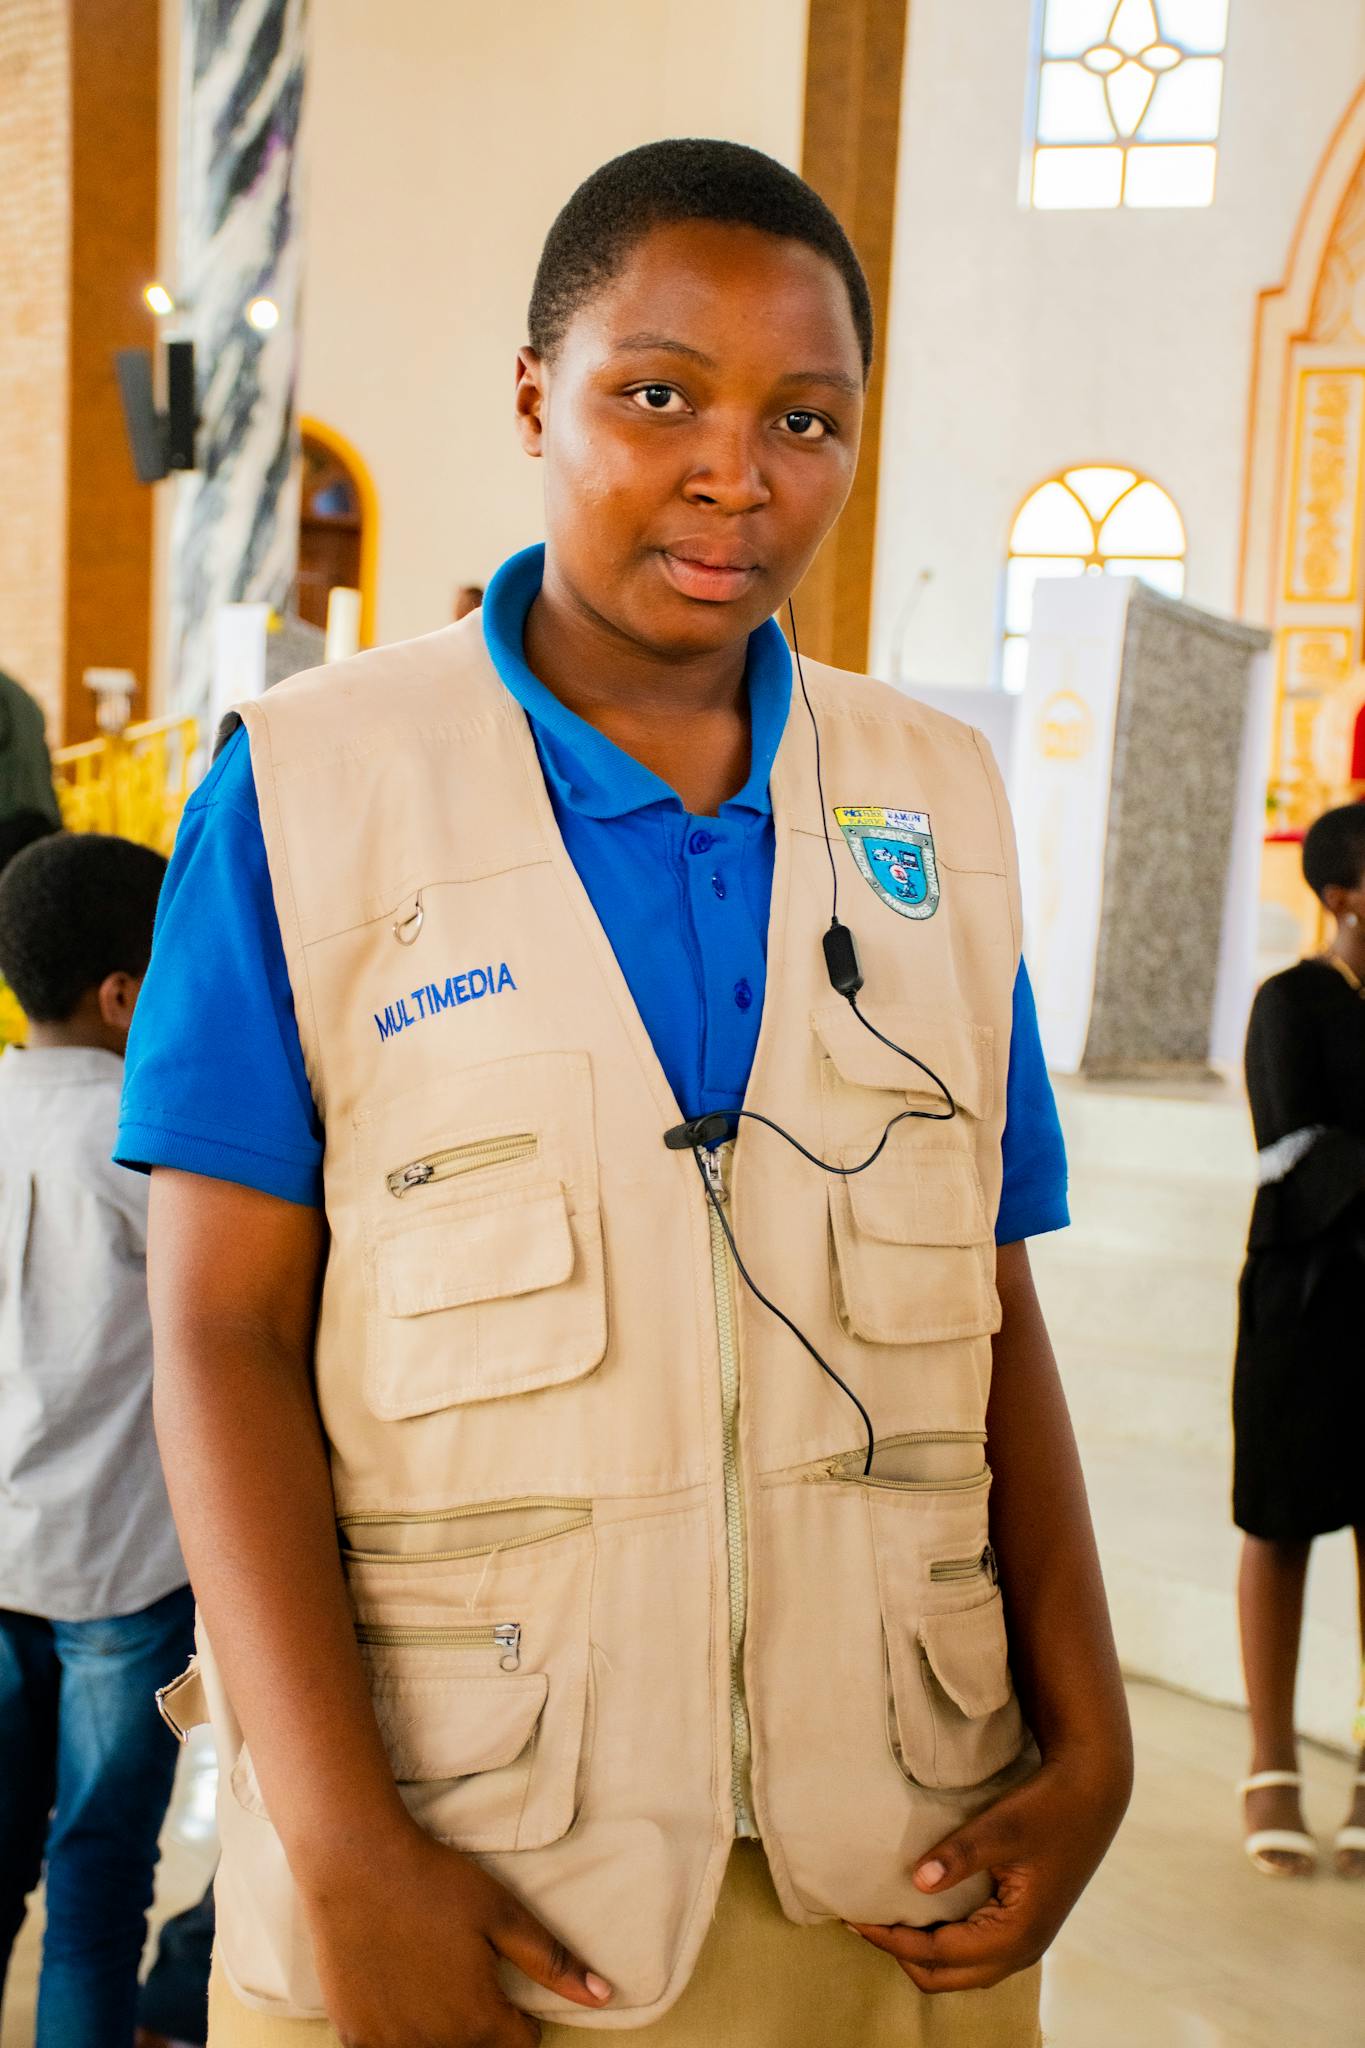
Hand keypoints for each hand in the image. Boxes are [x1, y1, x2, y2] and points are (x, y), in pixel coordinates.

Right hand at [299, 1814, 611, 2045]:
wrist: (355, 1865)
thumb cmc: (434, 1883)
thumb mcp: (503, 1913)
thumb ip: (553, 1962)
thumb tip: (605, 1996)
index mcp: (481, 2021)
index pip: (521, 2044)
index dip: (520, 2015)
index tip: (501, 1980)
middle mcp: (437, 2047)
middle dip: (479, 2022)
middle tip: (461, 1972)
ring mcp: (391, 2047)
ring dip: (440, 2030)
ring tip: (430, 1979)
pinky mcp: (355, 2038)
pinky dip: (398, 2032)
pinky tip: (396, 1990)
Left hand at [847, 1750, 1129, 1993]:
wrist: (1094, 1793)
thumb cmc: (1049, 1807)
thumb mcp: (1002, 1827)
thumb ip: (960, 1855)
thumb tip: (917, 1882)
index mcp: (1016, 1935)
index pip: (938, 1954)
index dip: (892, 1940)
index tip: (855, 1918)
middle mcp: (1022, 1950)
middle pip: (946, 1977)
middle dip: (902, 1955)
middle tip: (862, 1922)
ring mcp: (1025, 1941)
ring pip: (961, 1970)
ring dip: (922, 1952)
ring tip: (885, 1919)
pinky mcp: (1024, 1925)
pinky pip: (974, 1952)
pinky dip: (942, 1944)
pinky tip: (921, 1913)